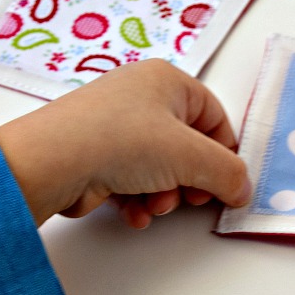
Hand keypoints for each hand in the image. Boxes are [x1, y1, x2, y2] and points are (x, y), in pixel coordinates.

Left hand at [0, 59, 251, 226]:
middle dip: (190, 181)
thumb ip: (227, 173)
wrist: (51, 163)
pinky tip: (134, 213)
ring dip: (165, 195)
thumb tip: (243, 190)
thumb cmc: (123, 142)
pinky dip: (139, 199)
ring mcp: (116, 126)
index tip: (226, 185)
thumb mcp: (189, 156)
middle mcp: (142, 97)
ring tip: (154, 205)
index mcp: (168, 81)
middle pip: (188, 146)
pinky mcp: (97, 154)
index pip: (214, 117)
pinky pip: (133, 179)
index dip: (224, 154)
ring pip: (161, 168)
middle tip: (190, 199)